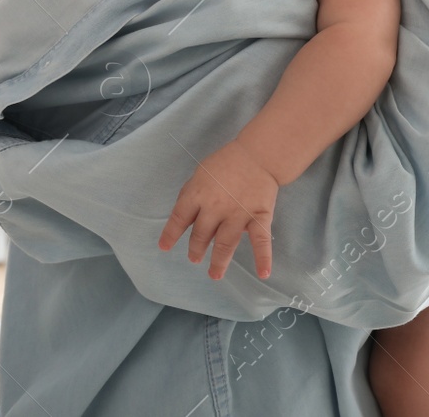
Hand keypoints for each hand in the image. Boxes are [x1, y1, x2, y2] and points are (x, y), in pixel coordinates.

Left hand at [158, 139, 277, 280]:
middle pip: (201, 235)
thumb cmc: (227, 162)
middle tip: (194, 258)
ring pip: (225, 244)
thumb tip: (184, 216)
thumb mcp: (201, 173)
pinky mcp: (259, 216)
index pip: (179, 218)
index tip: (164, 247)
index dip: (170, 234)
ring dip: (219, 262)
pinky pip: (261, 240)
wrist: (258, 153)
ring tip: (214, 274)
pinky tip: (263, 273)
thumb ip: (192, 194)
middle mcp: (215, 207)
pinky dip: (263, 258)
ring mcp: (237, 214)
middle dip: (196, 249)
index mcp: (197, 194)